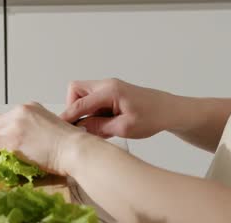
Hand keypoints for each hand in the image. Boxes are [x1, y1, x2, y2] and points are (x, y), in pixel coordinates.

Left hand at [0, 102, 86, 174]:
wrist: (75, 149)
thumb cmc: (70, 145)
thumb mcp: (51, 128)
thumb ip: (35, 130)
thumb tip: (26, 144)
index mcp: (31, 107)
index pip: (8, 118)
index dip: (2, 131)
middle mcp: (21, 111)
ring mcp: (15, 125)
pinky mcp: (11, 140)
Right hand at [60, 78, 178, 138]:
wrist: (170, 110)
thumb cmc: (153, 117)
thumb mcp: (125, 128)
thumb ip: (99, 127)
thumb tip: (80, 128)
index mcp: (110, 91)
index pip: (80, 103)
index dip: (67, 117)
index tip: (59, 128)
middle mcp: (107, 85)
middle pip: (76, 90)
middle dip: (73, 107)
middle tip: (80, 125)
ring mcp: (109, 87)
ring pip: (83, 94)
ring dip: (83, 110)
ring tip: (94, 126)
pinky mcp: (112, 93)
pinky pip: (93, 99)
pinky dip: (91, 111)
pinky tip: (102, 123)